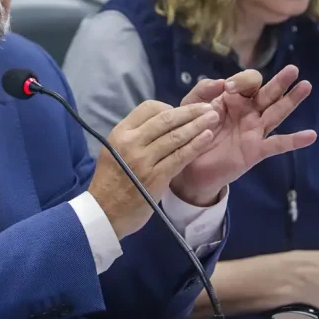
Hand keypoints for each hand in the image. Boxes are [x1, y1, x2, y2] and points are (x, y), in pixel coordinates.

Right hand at [88, 100, 220, 238]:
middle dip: (190, 111)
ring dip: (198, 125)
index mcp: (121, 133)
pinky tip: (208, 137)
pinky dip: (196, 144)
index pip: (149, 108)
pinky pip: (180, 156)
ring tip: (213, 118)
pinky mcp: (156, 177)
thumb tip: (161, 121)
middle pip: (166, 119)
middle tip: (208, 107)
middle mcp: (131, 142)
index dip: (169, 107)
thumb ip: (135, 135)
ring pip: (176, 136)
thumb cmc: (111, 180)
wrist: (105, 212)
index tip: (182, 113)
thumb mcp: (114, 149)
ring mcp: (144, 160)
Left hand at [171, 65, 316, 204]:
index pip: (247, 82)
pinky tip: (311, 135)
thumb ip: (202, 91)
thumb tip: (221, 82)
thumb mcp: (190, 107)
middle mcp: (248, 112)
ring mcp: (254, 131)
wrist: (187, 165)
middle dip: (279, 82)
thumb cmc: (191, 132)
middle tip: (292, 69)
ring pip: (276, 112)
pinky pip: (277, 145)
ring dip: (291, 100)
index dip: (241, 81)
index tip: (228, 88)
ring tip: (306, 85)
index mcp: (233, 99)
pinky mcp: (255, 150)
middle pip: (268, 93)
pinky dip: (294, 140)